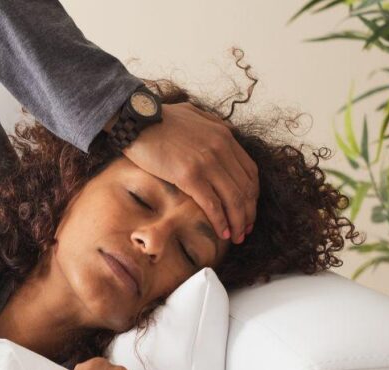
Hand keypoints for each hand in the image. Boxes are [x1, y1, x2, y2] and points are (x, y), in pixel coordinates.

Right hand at [122, 102, 258, 243]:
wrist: (136, 119)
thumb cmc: (158, 118)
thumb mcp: (194, 113)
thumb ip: (214, 124)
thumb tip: (228, 133)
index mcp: (224, 136)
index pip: (250, 172)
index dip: (253, 195)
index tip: (248, 210)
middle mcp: (220, 149)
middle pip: (246, 188)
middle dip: (248, 213)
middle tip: (245, 230)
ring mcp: (206, 162)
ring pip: (233, 199)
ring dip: (237, 222)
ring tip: (236, 237)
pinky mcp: (188, 175)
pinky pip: (212, 203)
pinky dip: (220, 221)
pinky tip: (221, 233)